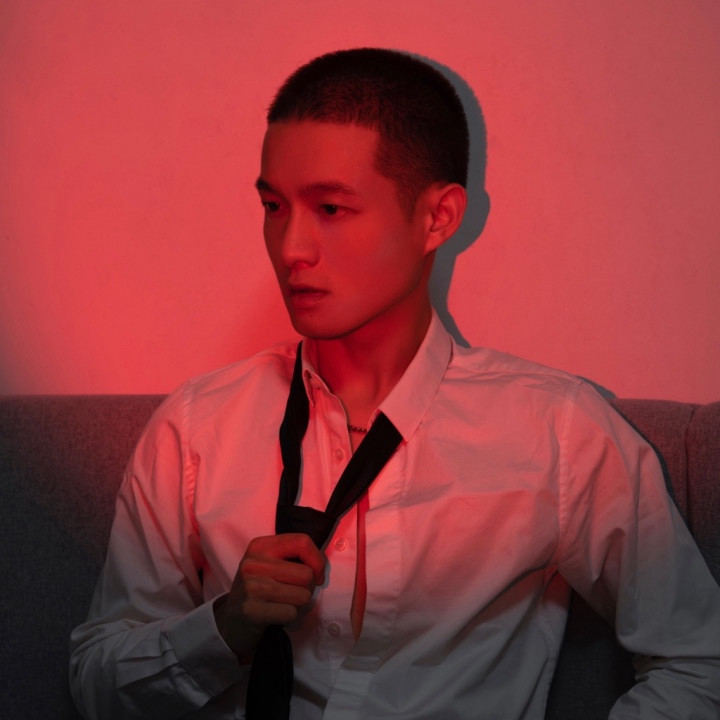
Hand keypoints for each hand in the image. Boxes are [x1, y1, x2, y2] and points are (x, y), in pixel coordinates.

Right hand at [213, 533, 325, 661]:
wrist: (231, 621)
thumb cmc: (258, 590)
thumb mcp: (269, 564)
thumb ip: (293, 556)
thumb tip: (320, 565)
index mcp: (260, 546)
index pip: (302, 542)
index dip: (318, 560)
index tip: (316, 575)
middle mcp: (253, 563)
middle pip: (306, 574)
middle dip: (307, 588)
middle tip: (292, 594)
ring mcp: (251, 586)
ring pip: (302, 595)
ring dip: (299, 605)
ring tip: (283, 605)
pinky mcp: (251, 610)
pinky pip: (291, 613)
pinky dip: (289, 618)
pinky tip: (276, 617)